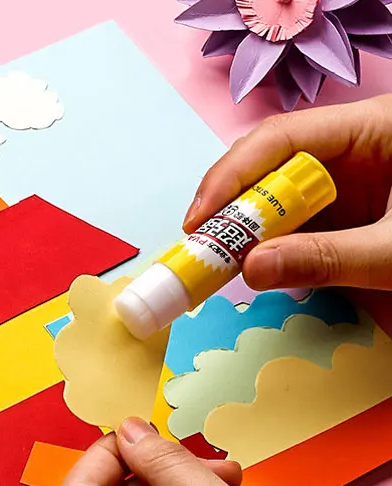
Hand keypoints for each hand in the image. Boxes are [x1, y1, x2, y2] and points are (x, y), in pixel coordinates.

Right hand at [184, 95, 391, 290]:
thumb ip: (328, 258)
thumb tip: (251, 271)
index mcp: (372, 128)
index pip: (282, 138)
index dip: (232, 177)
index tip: (199, 220)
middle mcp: (350, 146)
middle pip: (270, 163)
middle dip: (231, 204)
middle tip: (199, 245)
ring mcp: (346, 177)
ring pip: (277, 193)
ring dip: (245, 227)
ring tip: (216, 259)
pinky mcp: (344, 207)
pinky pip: (294, 219)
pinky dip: (268, 243)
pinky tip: (251, 263)